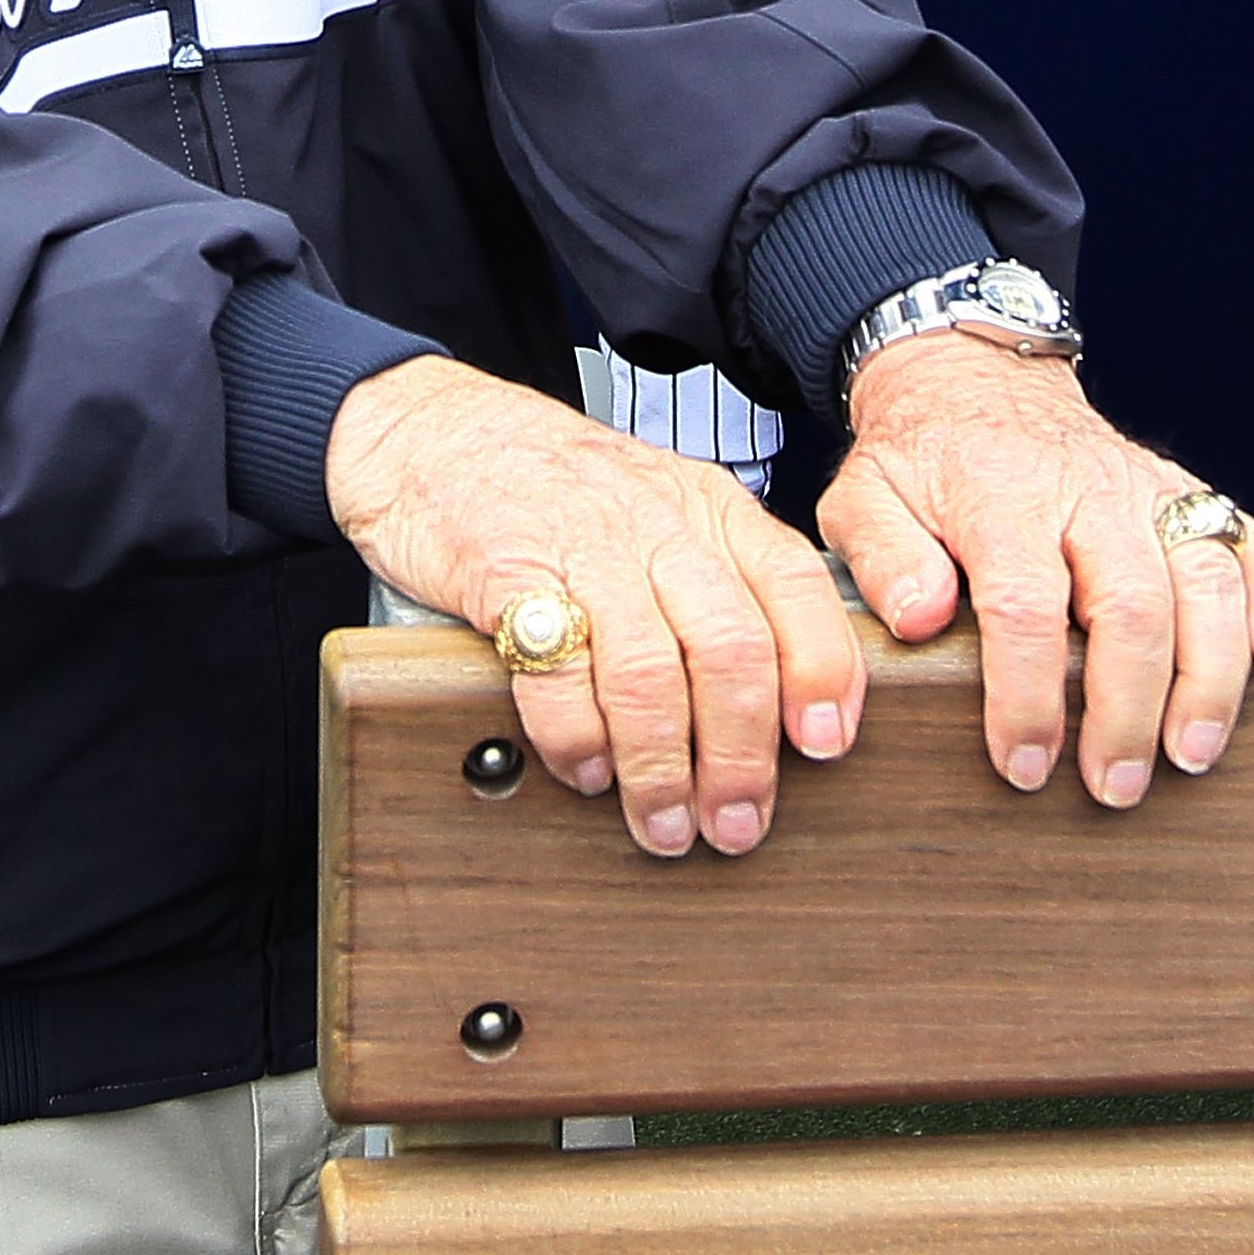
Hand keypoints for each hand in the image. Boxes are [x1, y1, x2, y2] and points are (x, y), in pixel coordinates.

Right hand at [326, 355, 864, 858]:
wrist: (427, 431)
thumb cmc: (552, 487)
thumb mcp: (657, 507)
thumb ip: (719, 580)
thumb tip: (785, 701)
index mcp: (708, 507)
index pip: (797, 587)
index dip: (823, 673)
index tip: (826, 746)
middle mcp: (655, 523)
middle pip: (730, 649)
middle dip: (740, 756)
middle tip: (734, 822)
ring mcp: (579, 545)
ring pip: (649, 675)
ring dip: (661, 770)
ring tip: (663, 823)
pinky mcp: (504, 573)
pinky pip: (555, 675)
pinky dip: (578, 740)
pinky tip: (587, 768)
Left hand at [822, 332, 1253, 806]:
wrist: (969, 379)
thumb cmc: (918, 457)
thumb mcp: (862, 496)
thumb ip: (881, 557)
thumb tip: (921, 618)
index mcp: (998, 496)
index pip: (1024, 607)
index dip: (1028, 696)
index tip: (1023, 763)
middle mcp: (1083, 491)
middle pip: (1130, 605)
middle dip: (1127, 708)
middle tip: (1113, 784)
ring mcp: (1141, 489)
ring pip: (1202, 580)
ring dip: (1208, 676)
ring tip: (1189, 752)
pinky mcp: (1181, 491)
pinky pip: (1246, 540)